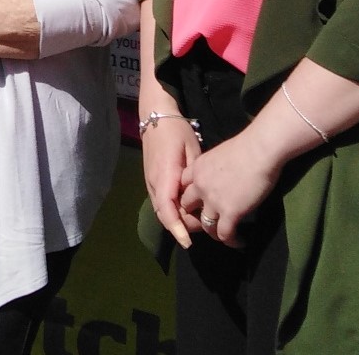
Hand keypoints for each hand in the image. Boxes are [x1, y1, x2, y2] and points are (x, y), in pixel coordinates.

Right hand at [139, 106, 201, 248]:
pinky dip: (175, 211)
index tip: (188, 242)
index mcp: (165, 176)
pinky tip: (191, 208)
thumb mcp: (192, 149)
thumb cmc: (176, 131)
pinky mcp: (152, 182)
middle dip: (184, 227)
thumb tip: (205, 196)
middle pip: (166, 216)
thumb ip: (196, 175)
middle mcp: (154, 184)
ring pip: (163, 211)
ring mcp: (151, 183)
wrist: (156, 116)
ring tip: (202, 220)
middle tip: (208, 228)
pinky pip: (162, 203)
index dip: (177, 228)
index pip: (167, 210)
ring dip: (180, 220)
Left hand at [179, 128, 281, 247]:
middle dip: (196, 214)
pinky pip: (225, 234)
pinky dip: (232, 241)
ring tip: (225, 235)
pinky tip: (240, 242)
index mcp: (197, 168)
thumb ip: (215, 167)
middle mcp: (200, 186)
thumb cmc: (247, 145)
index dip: (190, 195)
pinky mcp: (230, 212)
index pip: (183, 186)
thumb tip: (222, 174)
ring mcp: (213, 201)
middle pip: (188, 207)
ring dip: (214, 232)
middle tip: (210, 218)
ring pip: (206, 225)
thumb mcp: (220, 153)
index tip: (199, 201)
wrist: (260, 149)